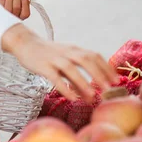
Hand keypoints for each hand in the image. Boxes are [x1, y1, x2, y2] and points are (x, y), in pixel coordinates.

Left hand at [0, 0, 30, 19]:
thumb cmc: (9, 7)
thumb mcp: (18, 5)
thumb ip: (23, 3)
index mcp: (20, 17)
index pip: (25, 13)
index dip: (25, 3)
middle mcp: (13, 18)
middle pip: (16, 8)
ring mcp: (5, 16)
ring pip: (8, 8)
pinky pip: (0, 6)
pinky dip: (2, 0)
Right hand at [1, 24, 118, 102]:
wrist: (25, 43)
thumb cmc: (47, 54)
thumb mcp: (64, 61)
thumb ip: (77, 76)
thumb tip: (91, 95)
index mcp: (73, 49)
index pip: (94, 55)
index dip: (106, 67)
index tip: (116, 80)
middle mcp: (66, 52)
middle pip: (86, 59)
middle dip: (99, 73)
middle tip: (110, 88)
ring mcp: (54, 59)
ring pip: (71, 68)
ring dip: (83, 82)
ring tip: (93, 95)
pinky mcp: (43, 66)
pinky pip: (55, 77)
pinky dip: (65, 88)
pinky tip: (72, 98)